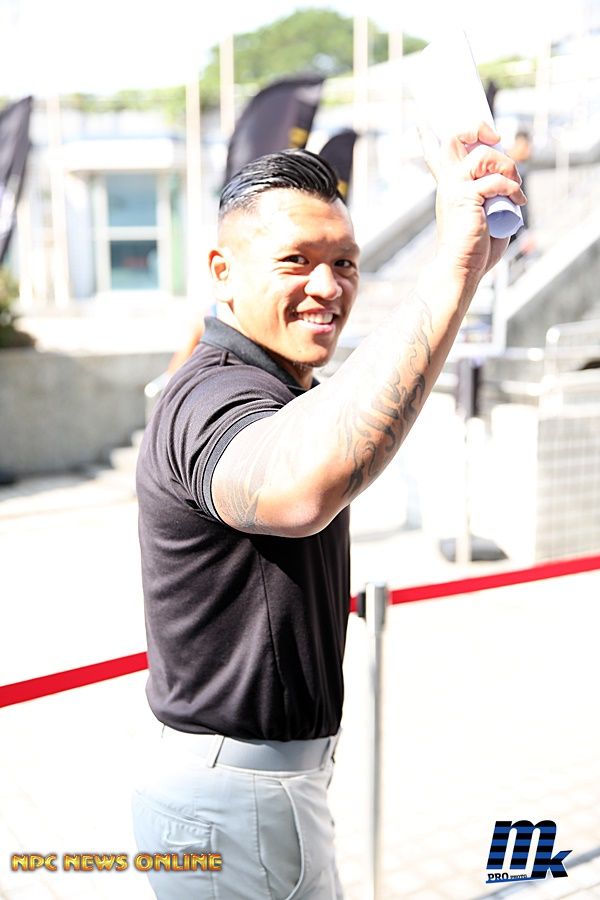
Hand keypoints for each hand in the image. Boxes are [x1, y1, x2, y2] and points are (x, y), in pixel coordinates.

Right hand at [419, 121, 526, 285]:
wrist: (460, 269)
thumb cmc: (474, 250)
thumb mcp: (486, 217)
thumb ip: (493, 197)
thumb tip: (510, 184)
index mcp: (449, 188)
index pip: (435, 155)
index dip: (428, 137)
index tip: (423, 124)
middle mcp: (448, 184)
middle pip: (453, 139)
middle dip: (476, 129)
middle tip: (495, 138)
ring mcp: (455, 189)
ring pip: (482, 155)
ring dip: (506, 166)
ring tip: (515, 185)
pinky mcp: (466, 198)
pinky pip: (495, 180)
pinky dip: (512, 189)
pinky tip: (518, 201)